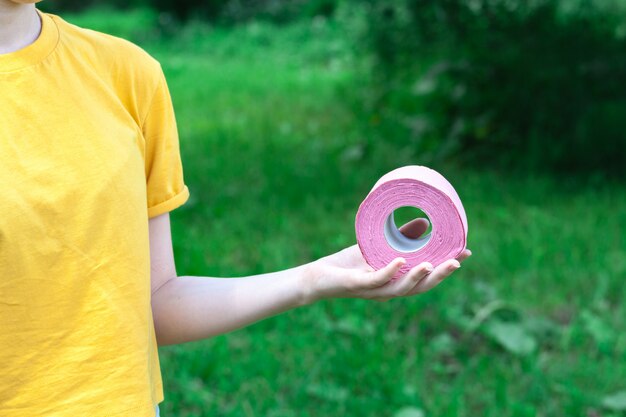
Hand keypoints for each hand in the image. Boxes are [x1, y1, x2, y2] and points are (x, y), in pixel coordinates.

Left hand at [303, 218, 471, 303]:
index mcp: (396, 281)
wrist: (319, 276)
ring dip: (418, 277)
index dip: (447, 267)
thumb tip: (425, 223)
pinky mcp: (357, 284)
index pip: (427, 277)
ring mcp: (373, 289)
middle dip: (440, 276)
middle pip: (420, 287)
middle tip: (458, 262)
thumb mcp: (379, 246)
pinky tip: (399, 260)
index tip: (466, 252)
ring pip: (401, 288)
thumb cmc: (349, 264)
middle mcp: (388, 289)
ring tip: (433, 264)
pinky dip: (389, 271)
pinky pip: (376, 280)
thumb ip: (402, 237)